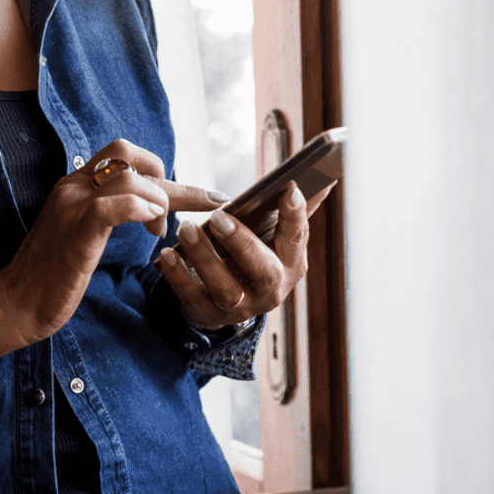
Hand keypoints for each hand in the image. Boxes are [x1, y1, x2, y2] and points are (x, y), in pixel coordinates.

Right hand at [0, 139, 224, 346]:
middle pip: (128, 154)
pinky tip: (151, 228)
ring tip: (158, 233)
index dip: (159, 169)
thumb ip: (107, 213)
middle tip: (186, 211)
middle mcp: (72, 187)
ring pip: (128, 176)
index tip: (189, 196)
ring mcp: (72, 207)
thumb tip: (148, 207)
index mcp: (74, 185)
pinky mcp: (76, 233)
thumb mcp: (82, 233)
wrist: (14, 304)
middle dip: (169, 178)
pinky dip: (141, 209)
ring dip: (159, 201)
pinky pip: (112, 206)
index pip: (122, 155)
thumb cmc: (51, 276)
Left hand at [158, 180, 335, 330]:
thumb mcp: (273, 238)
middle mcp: (270, 289)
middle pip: (262, 270)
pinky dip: (178, 275)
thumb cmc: (250, 258)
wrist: (223, 303)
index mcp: (290, 264)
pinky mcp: (209, 315)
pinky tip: (167, 254)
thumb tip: (326, 178)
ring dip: (204, 257)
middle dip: (242, 242)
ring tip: (187, 228)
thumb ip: (294, 212)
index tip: (289, 189)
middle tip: (218, 217)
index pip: (297, 239)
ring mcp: (241, 307)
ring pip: (225, 287)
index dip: (295, 216)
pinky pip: (192, 297)